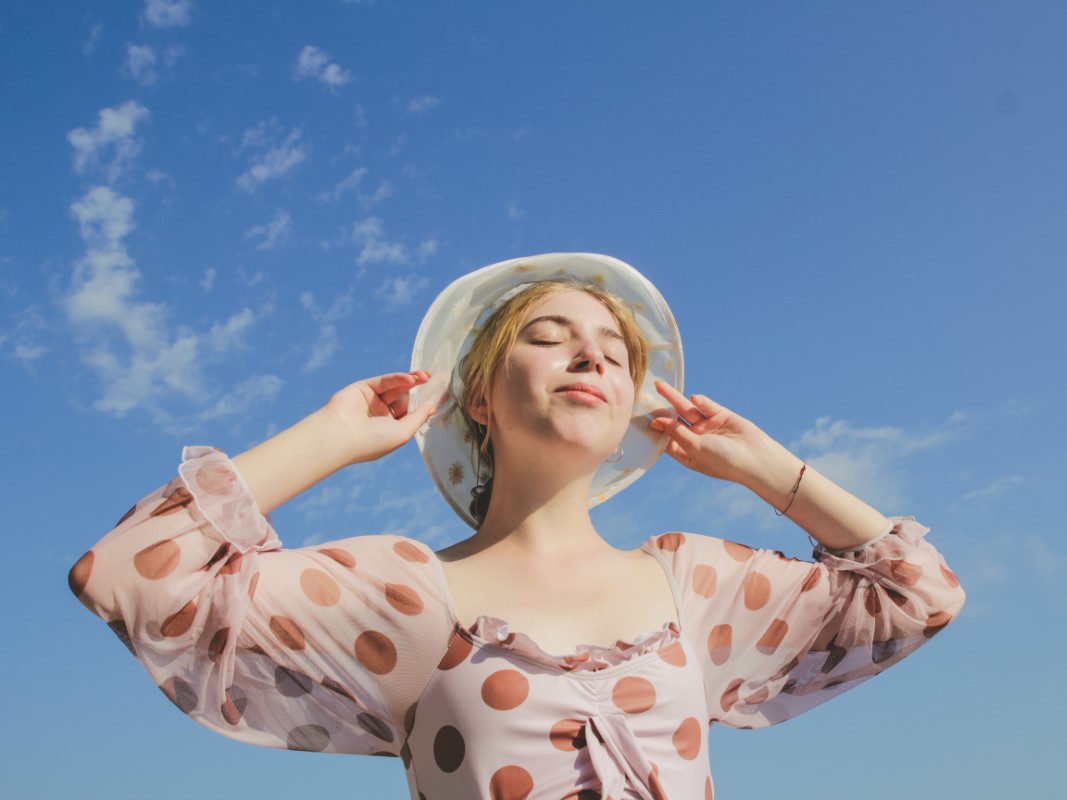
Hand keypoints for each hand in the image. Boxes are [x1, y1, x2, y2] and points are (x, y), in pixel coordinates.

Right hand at [323, 370, 436, 464]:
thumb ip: (418, 418)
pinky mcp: (363, 388)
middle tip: (433, 378)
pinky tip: (411, 379)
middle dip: (418, 388)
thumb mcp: (402, 433)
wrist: (340, 436)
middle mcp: (381, 414)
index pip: (410, 412)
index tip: (440, 391)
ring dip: (411, 380)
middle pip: (404, 397)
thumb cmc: (372, 441)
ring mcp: (371, 401)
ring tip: (424, 376)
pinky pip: (384, 381)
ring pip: (395, 387)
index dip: (424, 402)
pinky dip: (398, 379)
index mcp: (390, 428)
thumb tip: (432, 407)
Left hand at [649, 381, 792, 487]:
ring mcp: (709, 427)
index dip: (656, 431)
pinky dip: (701, 402)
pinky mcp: (721, 416)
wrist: (755, 458)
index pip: (667, 440)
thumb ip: (676, 433)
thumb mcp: (695, 448)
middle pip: (675, 422)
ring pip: (687, 411)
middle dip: (662, 411)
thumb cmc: (723, 460)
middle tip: (646, 397)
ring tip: (661, 386)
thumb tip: (658, 422)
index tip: (641, 420)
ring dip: (675, 399)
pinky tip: (695, 399)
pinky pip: (707, 407)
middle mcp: (696, 439)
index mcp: (688, 453)